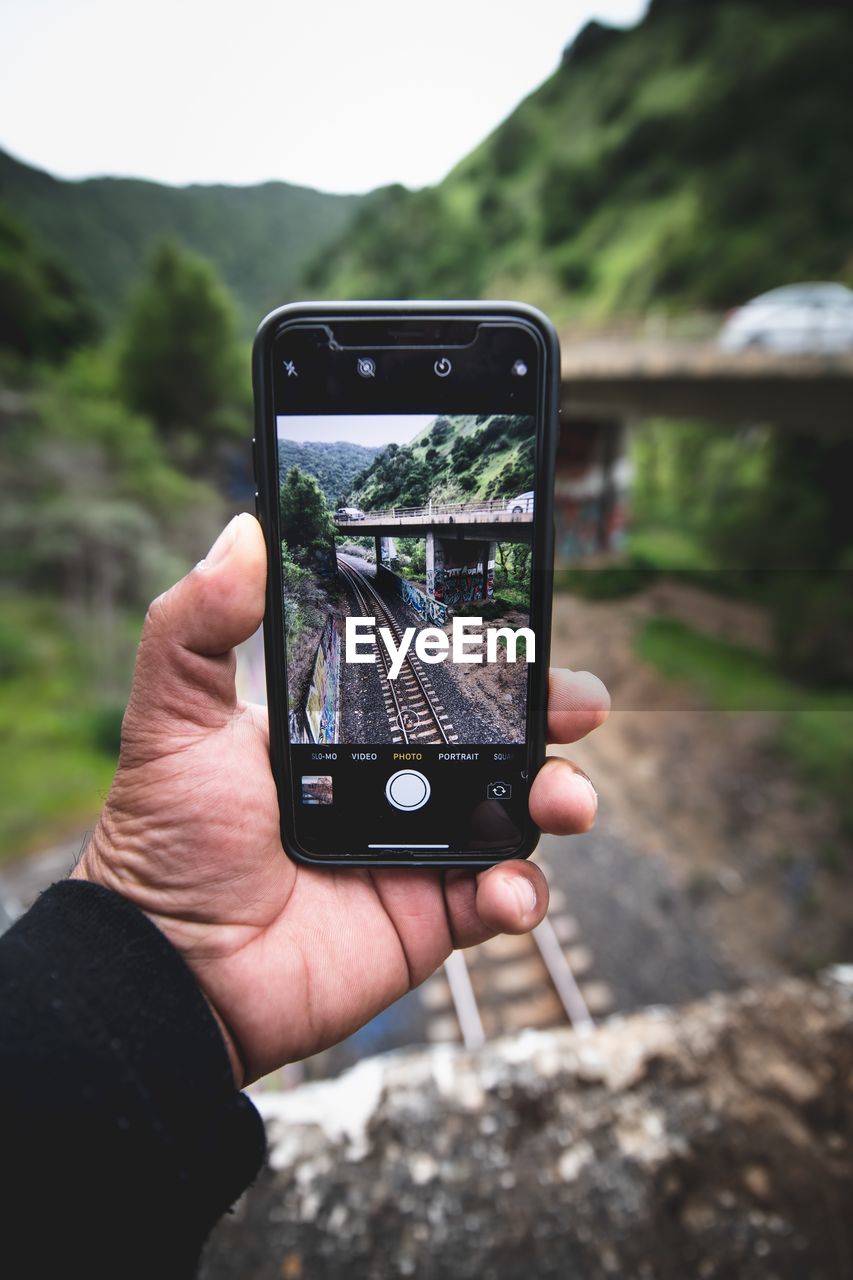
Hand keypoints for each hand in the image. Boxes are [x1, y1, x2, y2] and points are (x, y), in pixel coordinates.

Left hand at [74, 515, 608, 1084]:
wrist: (171, 967)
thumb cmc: (167, 840)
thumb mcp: (175, 720)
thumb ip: (197, 625)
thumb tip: (242, 531)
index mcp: (349, 729)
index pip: (434, 675)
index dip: (488, 652)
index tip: (524, 629)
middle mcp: (396, 783)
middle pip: (500, 736)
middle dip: (553, 713)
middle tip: (577, 703)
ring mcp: (420, 849)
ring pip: (520, 812)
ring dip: (560, 795)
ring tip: (563, 798)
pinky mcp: (432, 917)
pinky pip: (503, 898)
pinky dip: (524, 892)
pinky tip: (505, 889)